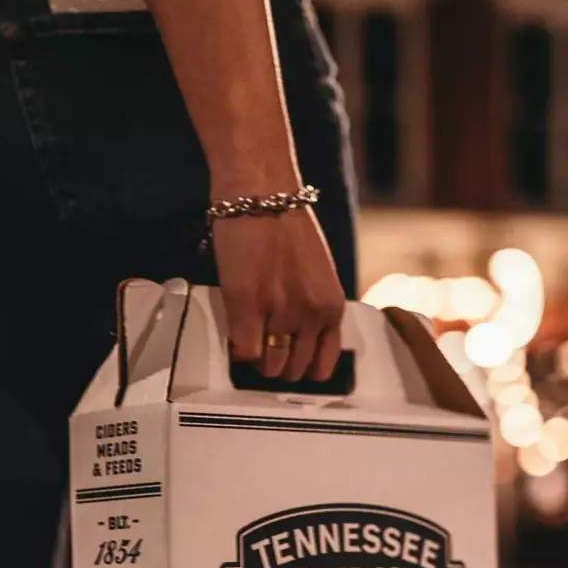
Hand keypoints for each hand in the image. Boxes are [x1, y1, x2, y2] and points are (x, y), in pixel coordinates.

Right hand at [211, 207, 343, 381]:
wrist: (263, 197)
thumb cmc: (287, 227)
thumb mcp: (316, 275)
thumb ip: (312, 307)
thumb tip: (296, 336)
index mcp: (332, 307)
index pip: (322, 365)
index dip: (301, 366)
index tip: (288, 358)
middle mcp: (312, 315)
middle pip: (293, 371)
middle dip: (276, 363)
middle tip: (263, 346)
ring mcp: (280, 313)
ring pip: (268, 367)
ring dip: (256, 359)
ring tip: (248, 338)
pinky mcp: (247, 306)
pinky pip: (244, 352)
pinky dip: (237, 348)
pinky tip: (235, 330)